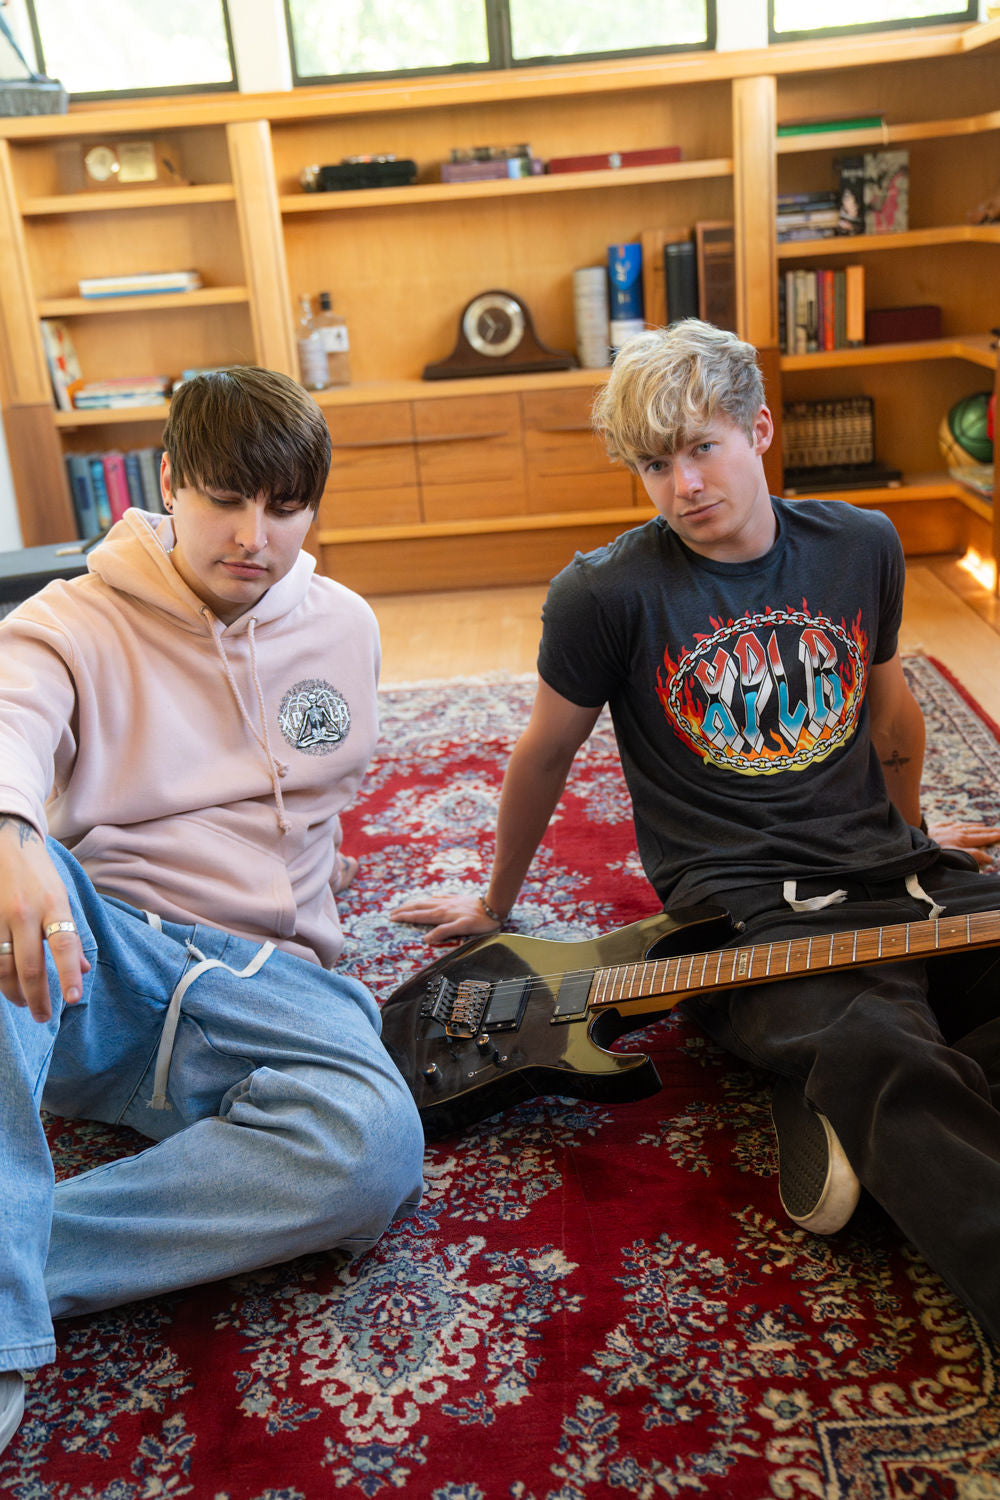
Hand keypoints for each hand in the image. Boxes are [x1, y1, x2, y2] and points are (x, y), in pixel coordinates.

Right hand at [0, 815, 89, 1022]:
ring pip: (3, 967)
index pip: (64, 946)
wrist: (5, 841)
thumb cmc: (38, 873)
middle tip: (44, 1016)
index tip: (74, 999)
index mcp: (53, 904)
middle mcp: (25, 912)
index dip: (68, 975)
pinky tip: (4, 984)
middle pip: (30, 966)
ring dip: (14, 992)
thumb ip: (71, 933)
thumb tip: (83, 969)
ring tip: (24, 1003)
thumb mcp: (62, 896)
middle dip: (38, 997)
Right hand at [389, 891, 500, 944]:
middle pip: (419, 906)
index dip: (404, 916)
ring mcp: (449, 901)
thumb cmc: (480, 921)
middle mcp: (443, 906)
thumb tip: (426, 938)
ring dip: (414, 904)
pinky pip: (438, 898)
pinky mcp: (456, 899)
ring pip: (427, 901)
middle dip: (404, 909)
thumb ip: (443, 932)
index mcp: (442, 914)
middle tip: (391, 913)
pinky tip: (430, 898)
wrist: (493, 906)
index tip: (392, 918)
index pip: (418, 915)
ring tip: (405, 905)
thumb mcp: (462, 928)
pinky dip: (430, 899)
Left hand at [927, 819, 999, 868]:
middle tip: (999, 829)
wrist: (915, 841)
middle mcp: (957, 832)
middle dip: (989, 830)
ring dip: (976, 826)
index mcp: (962, 840)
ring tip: (984, 825)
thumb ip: (973, 856)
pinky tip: (961, 823)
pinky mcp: (937, 826)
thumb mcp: (955, 855)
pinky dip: (959, 823)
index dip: (993, 836)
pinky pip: (951, 823)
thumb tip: (989, 858)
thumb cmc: (934, 851)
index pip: (982, 838)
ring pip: (965, 825)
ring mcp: (947, 828)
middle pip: (976, 831)